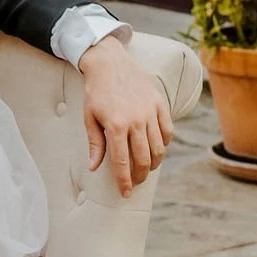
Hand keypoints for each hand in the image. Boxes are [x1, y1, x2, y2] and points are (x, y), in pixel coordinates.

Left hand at [79, 37, 170, 196]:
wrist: (109, 62)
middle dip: (139, 177)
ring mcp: (150, 112)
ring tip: (146, 169)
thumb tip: (94, 168)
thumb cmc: (96, 91)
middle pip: (143, 159)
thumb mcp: (89, 118)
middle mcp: (136, 121)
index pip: (123, 162)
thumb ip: (95, 144)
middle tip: (135, 183)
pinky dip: (164, 144)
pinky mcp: (160, 103)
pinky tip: (156, 149)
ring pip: (159, 148)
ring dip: (153, 163)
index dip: (124, 182)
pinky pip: (167, 130)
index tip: (125, 193)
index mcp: (115, 126)